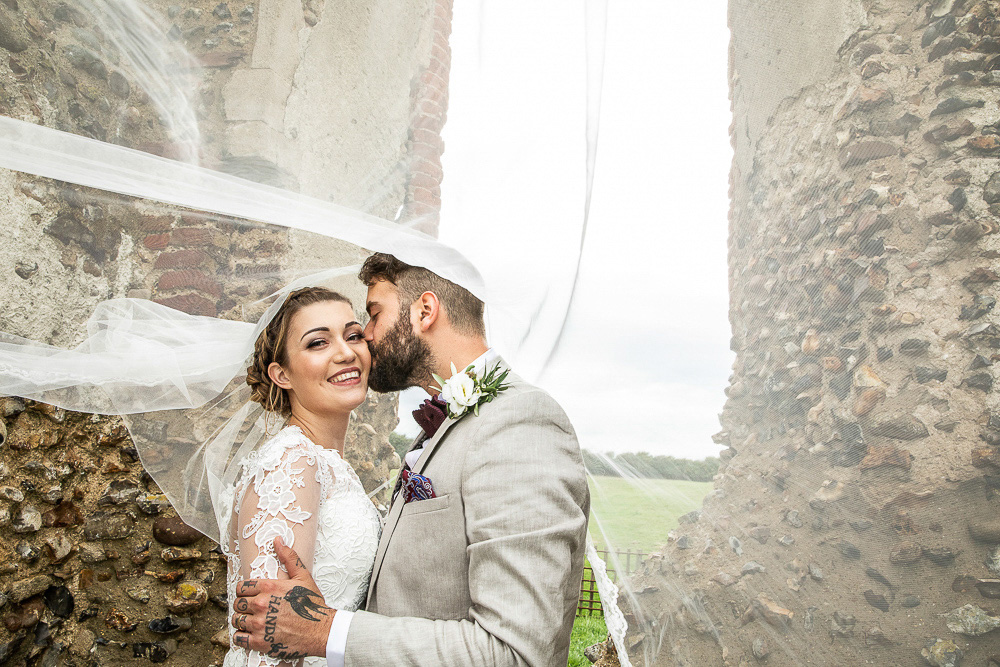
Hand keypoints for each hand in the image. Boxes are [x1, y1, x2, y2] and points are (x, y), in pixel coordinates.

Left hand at [232, 537, 334, 659]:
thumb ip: (288, 557)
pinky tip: (250, 634)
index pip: (241, 587)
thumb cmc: (312, 604)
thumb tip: (278, 540)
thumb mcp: (303, 576)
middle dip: (242, 606)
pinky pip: (239, 638)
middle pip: (237, 603)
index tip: (249, 595)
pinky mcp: (260, 642)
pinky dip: (241, 636)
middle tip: (251, 609)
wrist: (321, 630)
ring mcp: (259, 624)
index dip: (244, 591)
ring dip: (241, 621)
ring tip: (252, 621)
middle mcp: (261, 604)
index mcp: (269, 587)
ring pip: (236, 620)